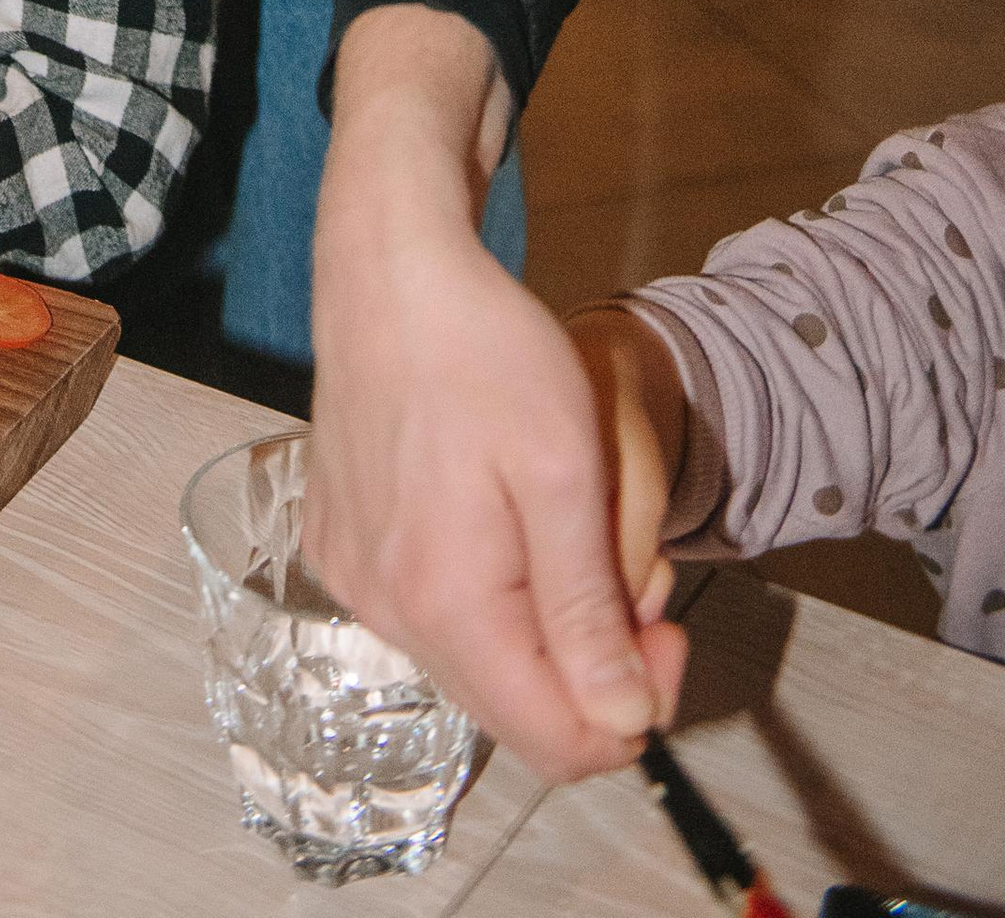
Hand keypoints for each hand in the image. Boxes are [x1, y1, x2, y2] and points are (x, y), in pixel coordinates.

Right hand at [306, 9, 682, 781]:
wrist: (388, 263)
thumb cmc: (483, 349)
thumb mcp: (567, 471)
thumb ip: (589, 610)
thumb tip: (622, 719)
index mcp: (443, 601)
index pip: (555, 740)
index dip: (633, 707)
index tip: (666, 624)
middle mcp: (382, 610)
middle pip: (512, 706)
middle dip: (587, 660)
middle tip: (626, 562)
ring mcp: (351, 577)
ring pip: (471, 658)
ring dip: (535, 621)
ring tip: (562, 522)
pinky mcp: (338, 543)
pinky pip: (425, 609)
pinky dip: (479, 587)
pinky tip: (494, 506)